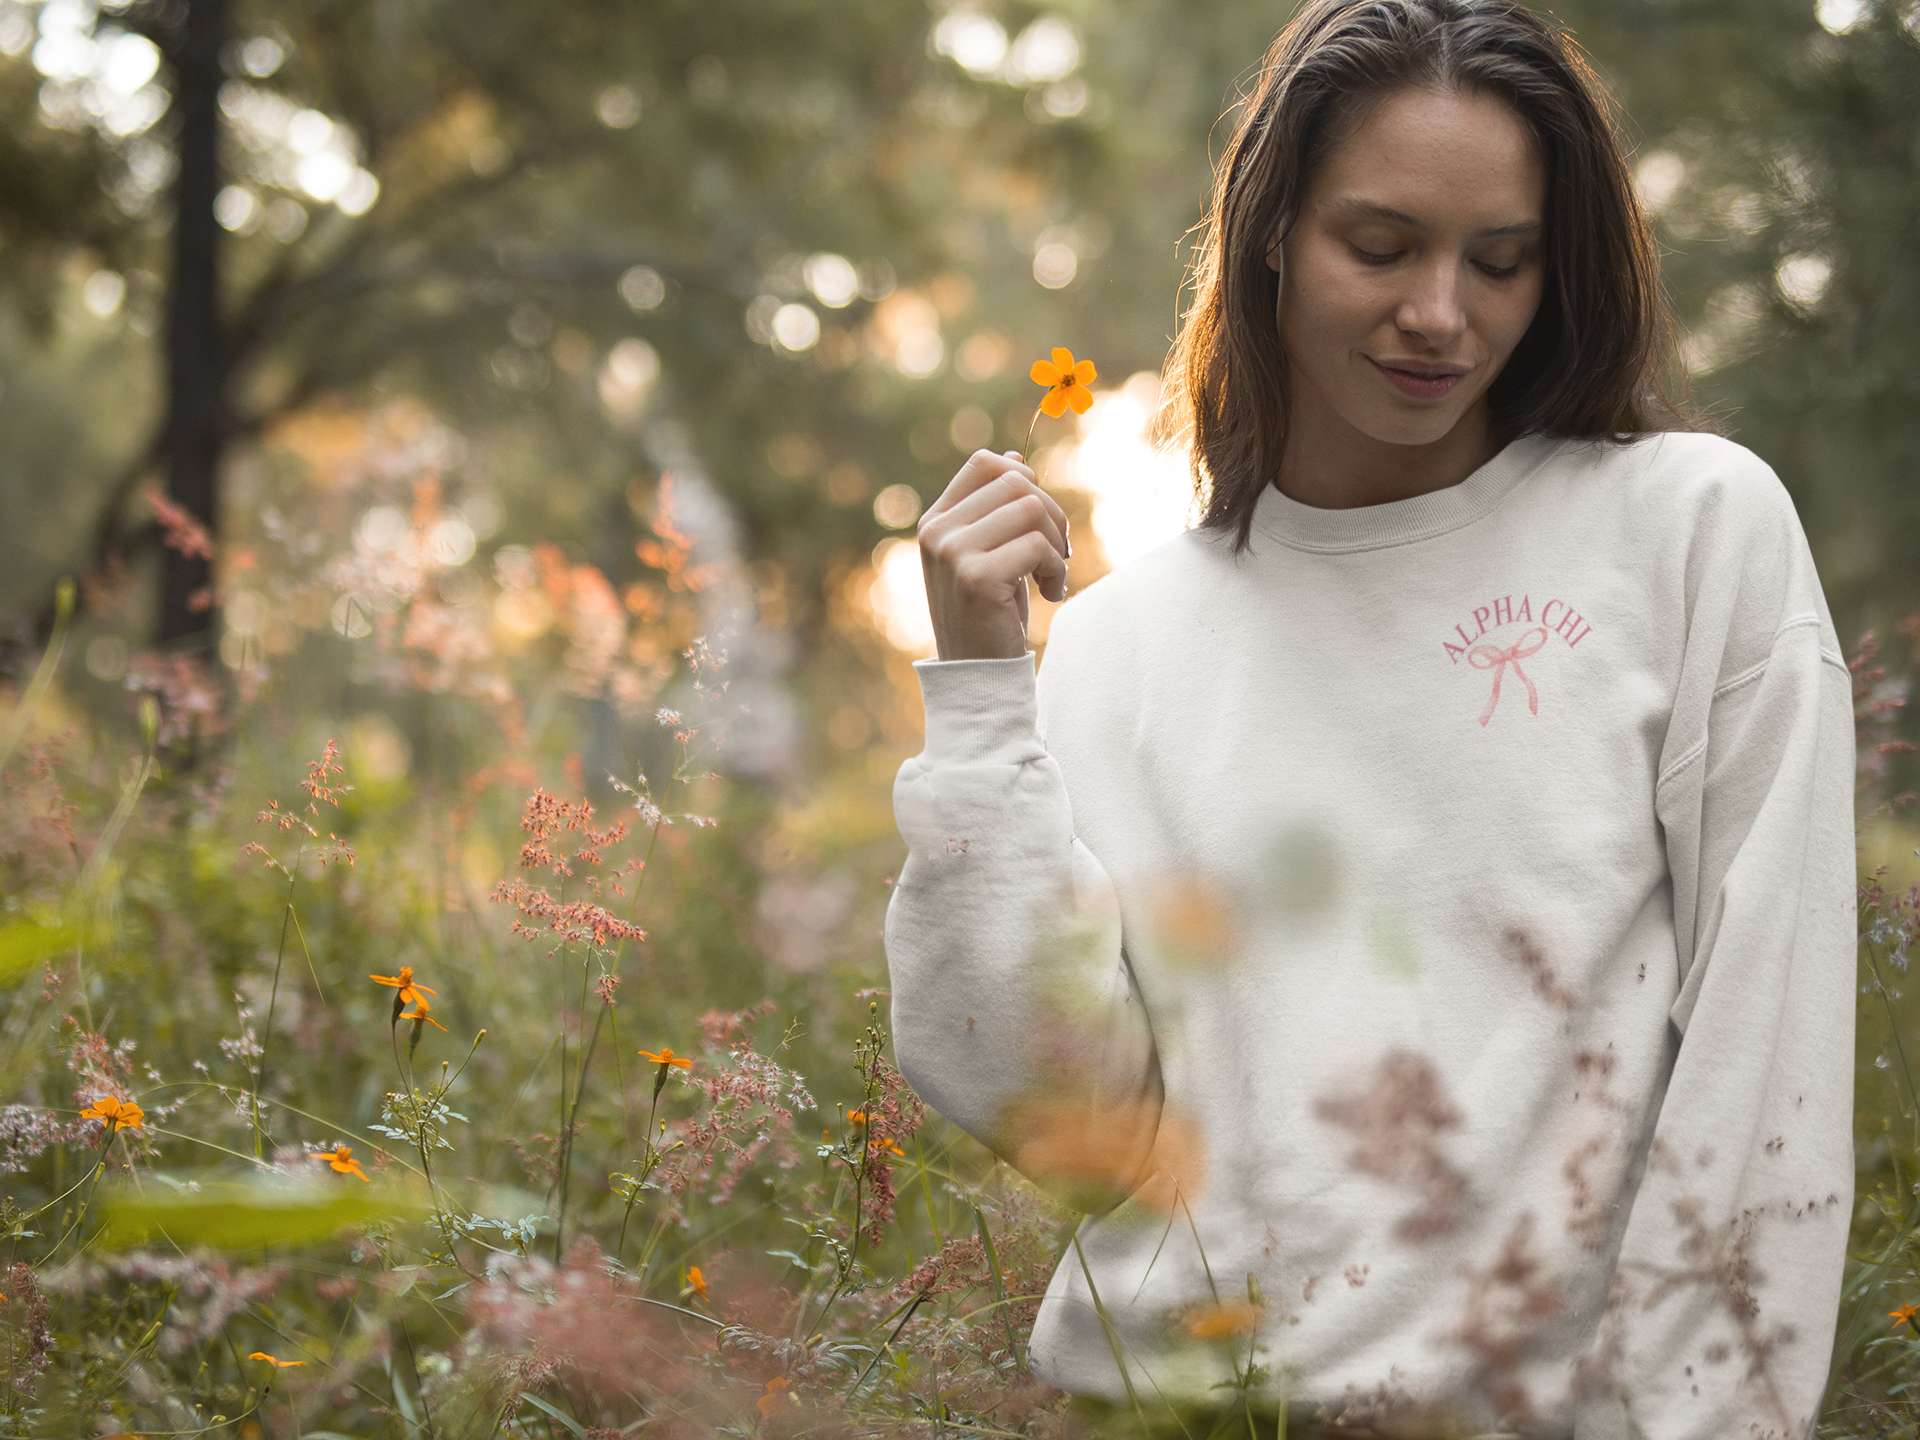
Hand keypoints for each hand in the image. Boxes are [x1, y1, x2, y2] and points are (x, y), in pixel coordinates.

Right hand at [917, 449, 1071, 660]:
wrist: (979, 675)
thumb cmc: (991, 614)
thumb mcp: (992, 554)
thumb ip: (997, 509)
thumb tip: (1015, 457)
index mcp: (936, 522)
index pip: (985, 464)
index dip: (1024, 482)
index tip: (1036, 523)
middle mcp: (937, 532)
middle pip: (1017, 482)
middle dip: (1052, 516)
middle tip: (1056, 555)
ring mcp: (952, 553)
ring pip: (1031, 508)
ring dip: (1057, 543)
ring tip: (1052, 577)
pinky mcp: (976, 576)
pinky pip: (1038, 545)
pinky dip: (1056, 569)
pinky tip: (1050, 594)